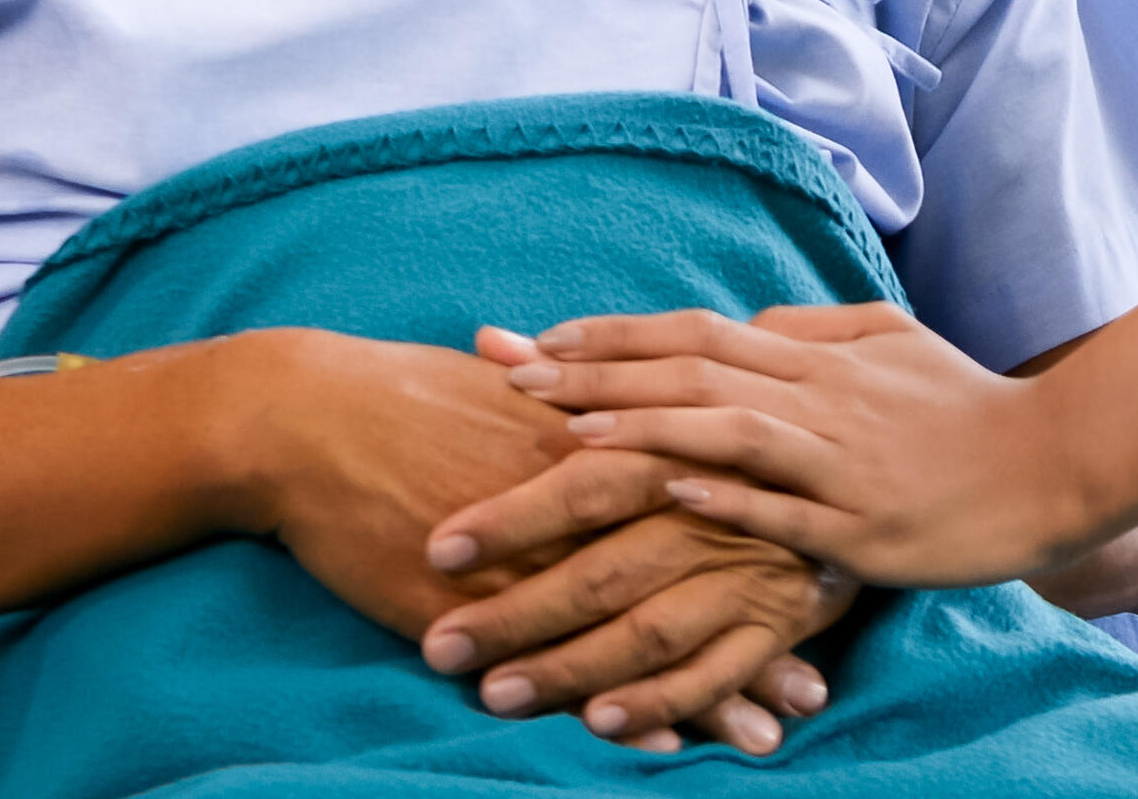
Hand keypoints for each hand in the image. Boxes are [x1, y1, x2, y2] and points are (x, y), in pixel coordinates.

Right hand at [221, 331, 831, 753]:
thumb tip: (627, 404)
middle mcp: (588, 495)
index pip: (715, 497)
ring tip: (762, 737)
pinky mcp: (483, 601)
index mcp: (606, 436)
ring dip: (706, 690)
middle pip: (697, 570)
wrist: (310, 417)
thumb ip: (585, 406)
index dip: (771, 546)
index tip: (827, 589)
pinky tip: (655, 749)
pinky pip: (560, 664)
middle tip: (815, 686)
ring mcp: (538, 554)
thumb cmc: (412, 396)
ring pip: (642, 627)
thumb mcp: (516, 389)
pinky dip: (613, 708)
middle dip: (761, 631)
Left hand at [431, 305, 1097, 591]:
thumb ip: (816, 330)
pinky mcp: (864, 521)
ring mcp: (838, 460)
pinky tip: (676, 493)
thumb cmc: (967, 409)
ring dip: (644, 430)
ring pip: (726, 430)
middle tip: (509, 383)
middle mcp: (817, 397)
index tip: (531, 345)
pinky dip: (731, 493)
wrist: (1053, 463)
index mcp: (816, 358)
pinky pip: (789, 504)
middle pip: (688, 376)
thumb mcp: (890, 344)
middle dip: (594, 377)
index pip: (692, 334)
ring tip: (567, 436)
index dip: (610, 336)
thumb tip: (750, 322)